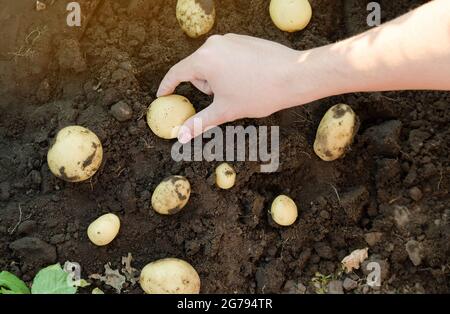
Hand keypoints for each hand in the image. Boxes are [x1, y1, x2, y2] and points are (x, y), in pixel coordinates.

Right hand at [157, 34, 318, 143]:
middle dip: (206, 87)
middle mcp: (214, 44)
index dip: (168, 86)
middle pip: (197, 70)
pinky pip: (227, 56)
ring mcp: (230, 39)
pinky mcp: (243, 39)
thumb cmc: (259, 93)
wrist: (294, 75)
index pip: (177, 73)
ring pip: (213, 64)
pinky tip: (248, 79)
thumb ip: (199, 122)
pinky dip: (230, 70)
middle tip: (225, 99)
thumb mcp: (225, 111)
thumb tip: (180, 136)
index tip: (163, 95)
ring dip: (219, 80)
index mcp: (204, 59)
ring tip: (240, 89)